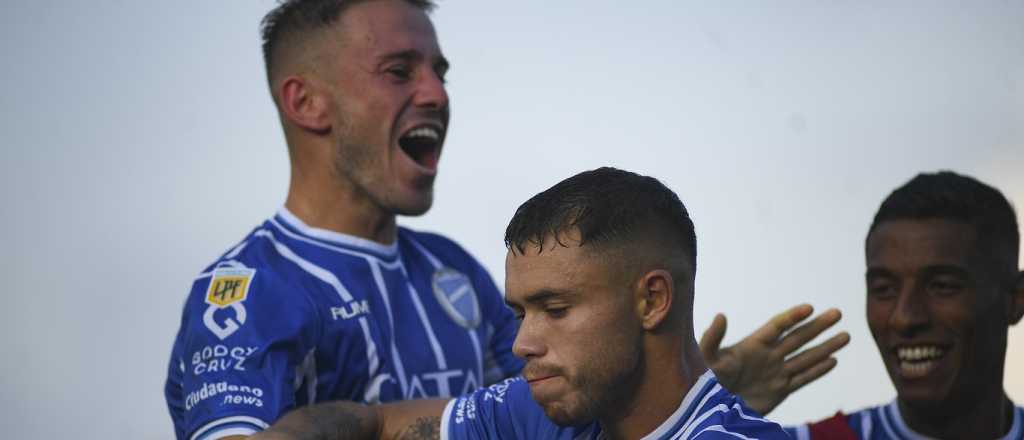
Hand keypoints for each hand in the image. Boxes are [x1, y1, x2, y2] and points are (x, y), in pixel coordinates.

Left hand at [701, 304, 849, 414]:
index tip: (809, 307)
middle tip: (837, 313)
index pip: (777, 326)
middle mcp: (768, 356)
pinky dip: (818, 371)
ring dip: (826, 347)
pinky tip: (833, 361)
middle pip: (798, 338)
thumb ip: (713, 337)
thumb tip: (721, 315)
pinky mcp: (779, 390)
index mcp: (752, 344)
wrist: (713, 408)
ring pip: (806, 357)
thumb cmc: (705, 380)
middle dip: (818, 326)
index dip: (792, 317)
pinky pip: (803, 379)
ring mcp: (776, 372)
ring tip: (846, 335)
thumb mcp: (707, 357)